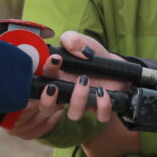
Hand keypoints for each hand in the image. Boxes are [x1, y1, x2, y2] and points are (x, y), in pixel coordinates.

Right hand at [47, 31, 140, 156]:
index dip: (44, 73)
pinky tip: (103, 91)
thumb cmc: (92, 54)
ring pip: (73, 115)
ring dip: (77, 99)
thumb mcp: (80, 41)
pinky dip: (102, 105)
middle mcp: (65, 93)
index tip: (55, 59)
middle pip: (46, 109)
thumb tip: (70, 48)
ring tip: (85, 80)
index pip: (40, 81)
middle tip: (53, 86)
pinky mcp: (101, 108)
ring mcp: (83, 103)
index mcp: (55, 78)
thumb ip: (71, 39)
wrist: (116, 64)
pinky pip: (100, 116)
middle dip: (47, 101)